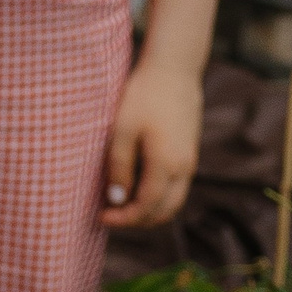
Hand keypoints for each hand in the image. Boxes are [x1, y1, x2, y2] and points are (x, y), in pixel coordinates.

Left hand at [104, 58, 201, 228]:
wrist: (173, 70)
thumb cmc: (143, 96)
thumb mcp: (122, 131)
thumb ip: (120, 168)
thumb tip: (117, 200)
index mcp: (166, 164)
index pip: (146, 207)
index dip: (123, 219)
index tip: (101, 218)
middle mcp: (184, 168)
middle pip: (164, 212)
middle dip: (137, 221)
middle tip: (111, 216)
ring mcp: (190, 161)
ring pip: (174, 202)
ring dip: (150, 211)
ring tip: (123, 206)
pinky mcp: (190, 153)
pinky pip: (177, 188)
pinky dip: (159, 198)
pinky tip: (137, 188)